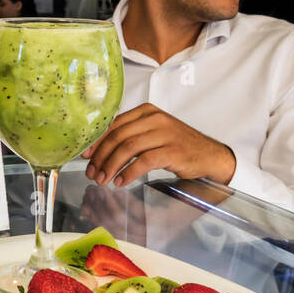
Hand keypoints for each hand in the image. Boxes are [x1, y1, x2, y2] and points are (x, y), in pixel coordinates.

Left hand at [82, 103, 236, 186]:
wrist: (209, 155)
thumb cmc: (176, 146)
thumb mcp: (152, 134)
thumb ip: (129, 136)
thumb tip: (98, 150)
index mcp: (146, 112)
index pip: (114, 124)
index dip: (96, 141)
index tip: (84, 156)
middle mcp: (155, 119)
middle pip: (118, 136)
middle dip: (101, 157)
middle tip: (92, 173)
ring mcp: (165, 134)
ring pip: (128, 148)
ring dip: (111, 166)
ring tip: (103, 180)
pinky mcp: (173, 151)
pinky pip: (144, 161)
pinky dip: (128, 172)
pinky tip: (120, 181)